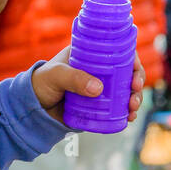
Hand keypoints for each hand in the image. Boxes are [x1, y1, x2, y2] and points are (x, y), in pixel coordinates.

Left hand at [31, 49, 145, 124]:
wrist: (33, 108)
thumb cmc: (42, 83)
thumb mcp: (56, 75)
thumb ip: (74, 79)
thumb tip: (98, 89)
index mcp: (91, 55)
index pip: (118, 52)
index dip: (132, 60)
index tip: (135, 72)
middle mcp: (99, 70)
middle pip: (127, 73)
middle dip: (137, 82)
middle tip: (135, 91)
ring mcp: (100, 89)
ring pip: (125, 91)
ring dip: (135, 98)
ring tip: (132, 108)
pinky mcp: (99, 106)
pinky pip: (117, 108)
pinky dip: (126, 112)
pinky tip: (130, 117)